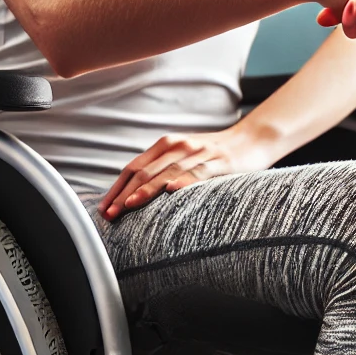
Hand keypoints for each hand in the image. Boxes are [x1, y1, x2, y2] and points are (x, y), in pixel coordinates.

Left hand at [98, 124, 275, 219]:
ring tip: (130, 205)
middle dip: (124, 193)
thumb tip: (133, 193)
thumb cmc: (216, 154)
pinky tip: (171, 191)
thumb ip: (162, 168)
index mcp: (167, 145)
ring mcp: (199, 153)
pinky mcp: (219, 162)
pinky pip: (198, 172)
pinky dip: (183, 181)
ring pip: (167, 172)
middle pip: (145, 171)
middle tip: (110, 214)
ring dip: (146, 190)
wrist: (252, 140)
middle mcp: (179, 146)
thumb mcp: (185, 156)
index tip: (104, 208)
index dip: (116, 187)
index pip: (133, 167)